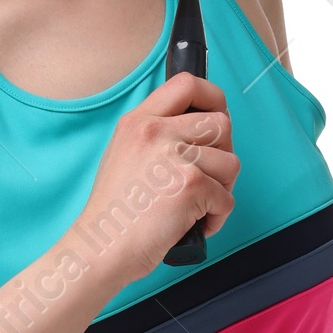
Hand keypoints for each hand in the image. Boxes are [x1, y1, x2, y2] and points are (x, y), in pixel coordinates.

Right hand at [75, 74, 238, 288]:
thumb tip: (203, 130)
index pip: (188, 84)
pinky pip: (226, 199)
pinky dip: (216, 218)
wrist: (102, 248)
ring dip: (222, 189)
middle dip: (224, 154)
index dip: (213, 98)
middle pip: (221, 124)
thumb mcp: (125, 155)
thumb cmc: (116, 213)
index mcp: (139, 121)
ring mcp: (175, 157)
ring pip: (231, 163)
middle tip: (208, 178)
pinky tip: (192, 226)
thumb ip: (158, 136)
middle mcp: (156, 132)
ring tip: (197, 207)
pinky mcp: (191, 186)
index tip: (216, 117)